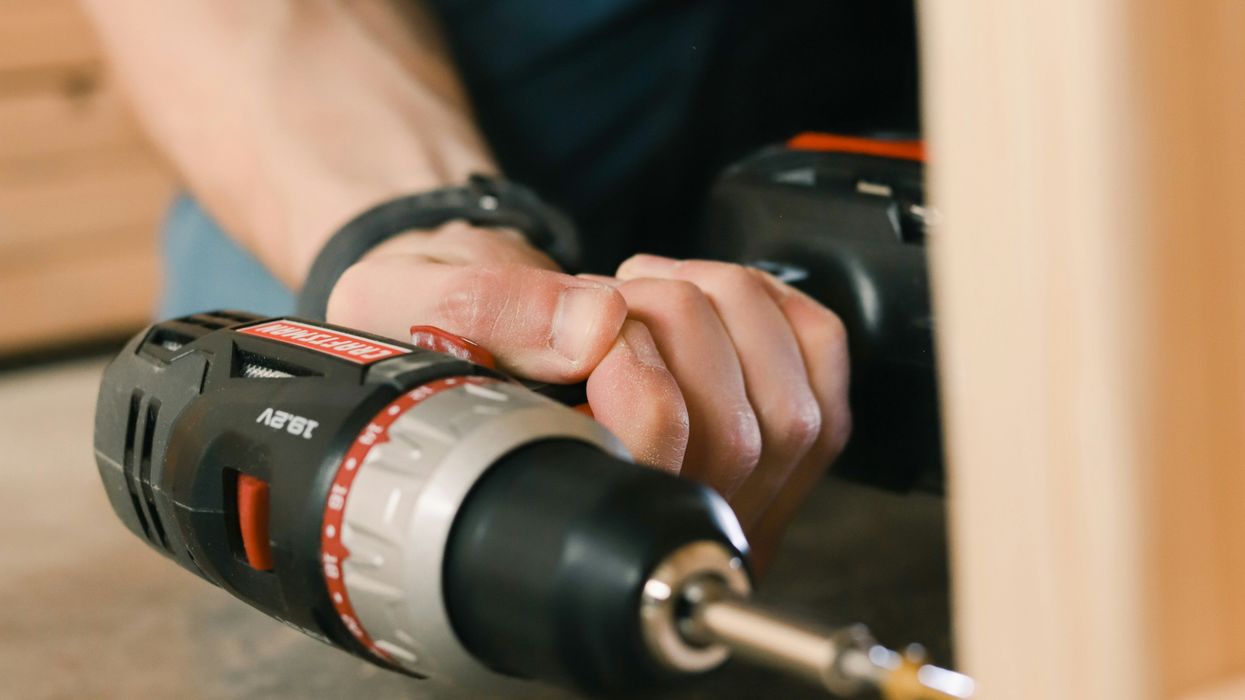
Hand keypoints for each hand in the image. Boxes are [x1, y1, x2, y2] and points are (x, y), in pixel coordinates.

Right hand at [327, 233, 849, 571]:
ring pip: (790, 412)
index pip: (655, 467)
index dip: (635, 372)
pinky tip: (720, 297)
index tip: (591, 316)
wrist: (467, 329)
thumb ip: (490, 314)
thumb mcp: (408, 301)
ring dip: (731, 311)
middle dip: (682, 323)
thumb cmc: (432, 332)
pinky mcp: (771, 450)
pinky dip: (784, 313)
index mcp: (563, 515)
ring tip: (655, 289)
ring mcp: (723, 500)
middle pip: (737, 438)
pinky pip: (823, 380)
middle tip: (617, 292)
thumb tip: (600, 325)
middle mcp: (654, 529)